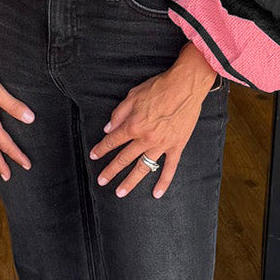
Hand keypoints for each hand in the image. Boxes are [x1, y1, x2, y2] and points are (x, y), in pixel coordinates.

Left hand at [89, 51, 216, 198]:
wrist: (185, 85)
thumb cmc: (159, 87)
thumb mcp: (133, 96)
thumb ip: (119, 114)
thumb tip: (108, 129)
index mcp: (133, 125)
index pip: (112, 141)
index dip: (101, 149)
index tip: (93, 156)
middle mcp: (145, 138)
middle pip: (124, 158)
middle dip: (110, 171)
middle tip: (101, 181)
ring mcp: (162, 145)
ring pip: (143, 168)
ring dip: (130, 182)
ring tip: (120, 192)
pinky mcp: (177, 146)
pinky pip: (169, 168)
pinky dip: (164, 182)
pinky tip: (156, 193)